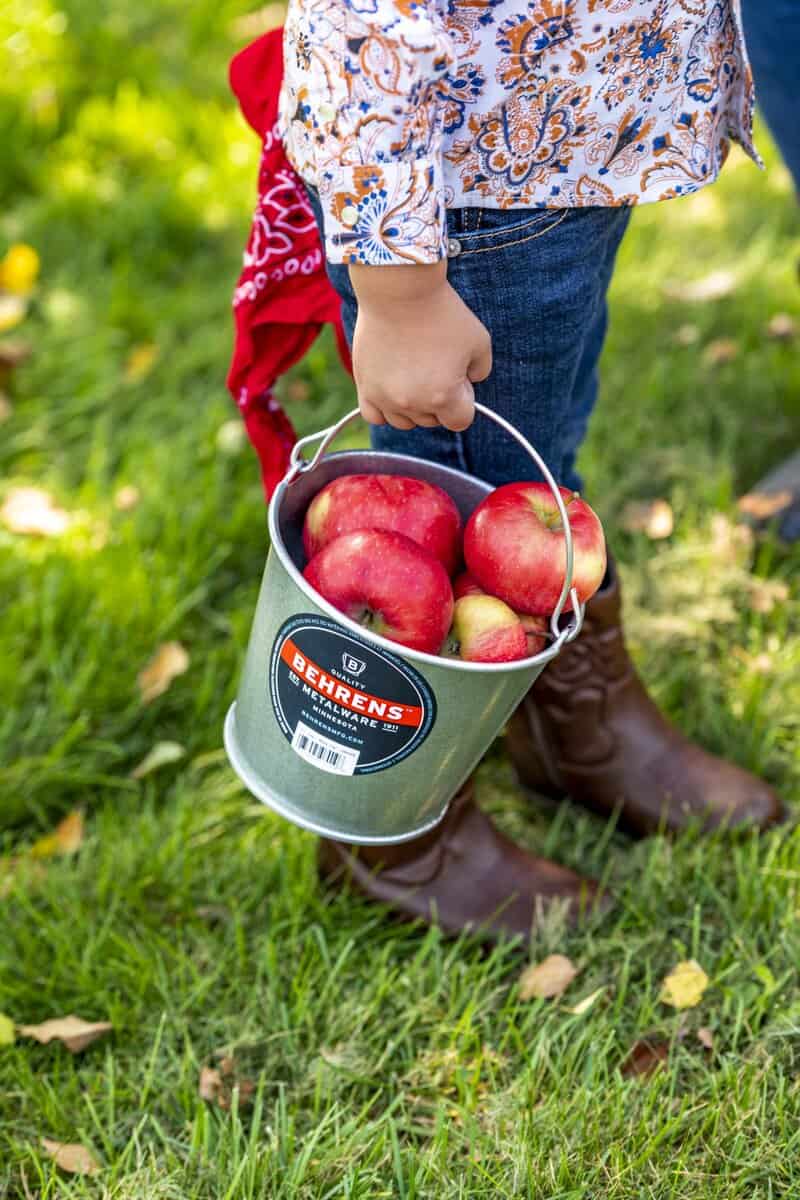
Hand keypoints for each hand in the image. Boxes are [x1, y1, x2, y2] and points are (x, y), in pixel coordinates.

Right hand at [349, 260, 491, 430]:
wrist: (399, 290)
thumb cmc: (442, 312)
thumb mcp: (479, 341)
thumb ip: (481, 370)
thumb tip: (469, 382)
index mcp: (444, 397)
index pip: (460, 421)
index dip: (464, 399)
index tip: (458, 377)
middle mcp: (413, 404)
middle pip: (431, 421)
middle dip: (438, 400)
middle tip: (435, 366)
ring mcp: (385, 397)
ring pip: (404, 421)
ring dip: (412, 406)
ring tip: (413, 376)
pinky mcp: (365, 386)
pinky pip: (373, 415)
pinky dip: (385, 408)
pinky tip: (392, 389)